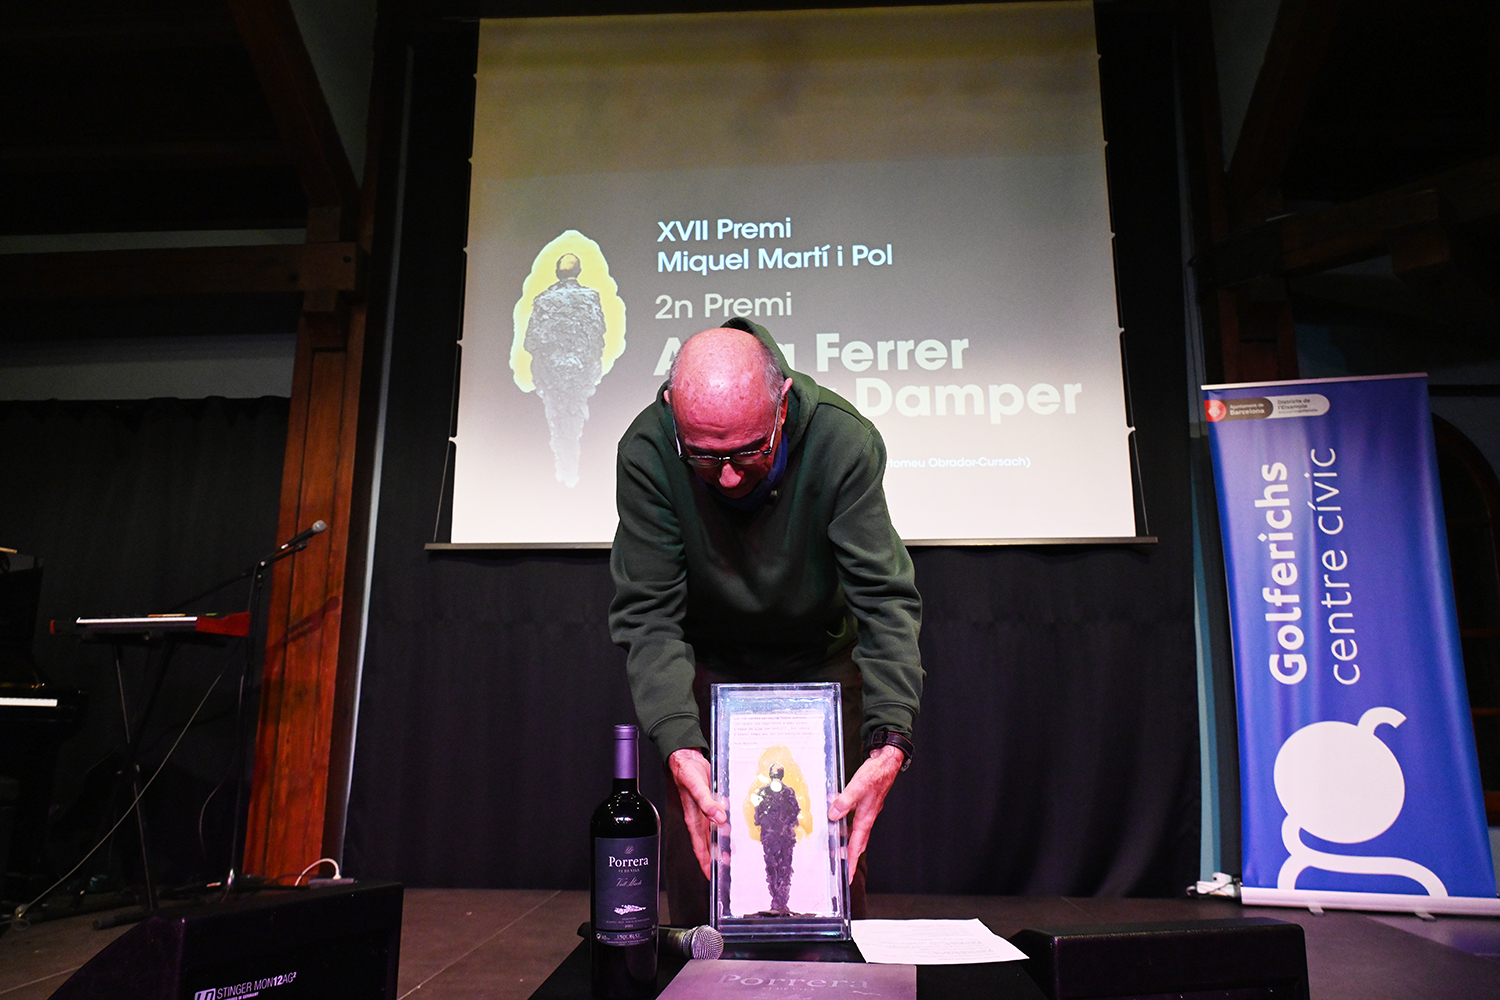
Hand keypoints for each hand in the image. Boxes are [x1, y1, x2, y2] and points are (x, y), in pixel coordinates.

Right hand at [669, 748, 726, 879]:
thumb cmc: (685, 772)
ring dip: (723, 842)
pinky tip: (735, 827)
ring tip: (735, 852)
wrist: (687, 757)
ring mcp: (706, 811)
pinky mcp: (713, 802)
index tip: (713, 877)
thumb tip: (719, 818)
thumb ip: (707, 803)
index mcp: (694, 819)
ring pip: (715, 832)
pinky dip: (727, 824)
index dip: (706, 863)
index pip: (700, 847)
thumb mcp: (696, 787)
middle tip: (729, 869)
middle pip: (709, 844)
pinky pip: (720, 817)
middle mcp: (700, 818)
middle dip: (717, 857)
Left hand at [828, 745, 902, 881]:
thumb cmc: (877, 773)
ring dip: (848, 840)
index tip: (849, 875)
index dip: (852, 861)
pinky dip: (847, 822)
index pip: (857, 845)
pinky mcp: (866, 802)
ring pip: (856, 831)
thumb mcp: (858, 786)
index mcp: (866, 816)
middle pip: (858, 842)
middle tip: (843, 868)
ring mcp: (867, 810)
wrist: (888, 762)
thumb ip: (845, 801)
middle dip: (851, 856)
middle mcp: (867, 816)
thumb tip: (833, 815)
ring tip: (837, 848)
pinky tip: (838, 816)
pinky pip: (855, 818)